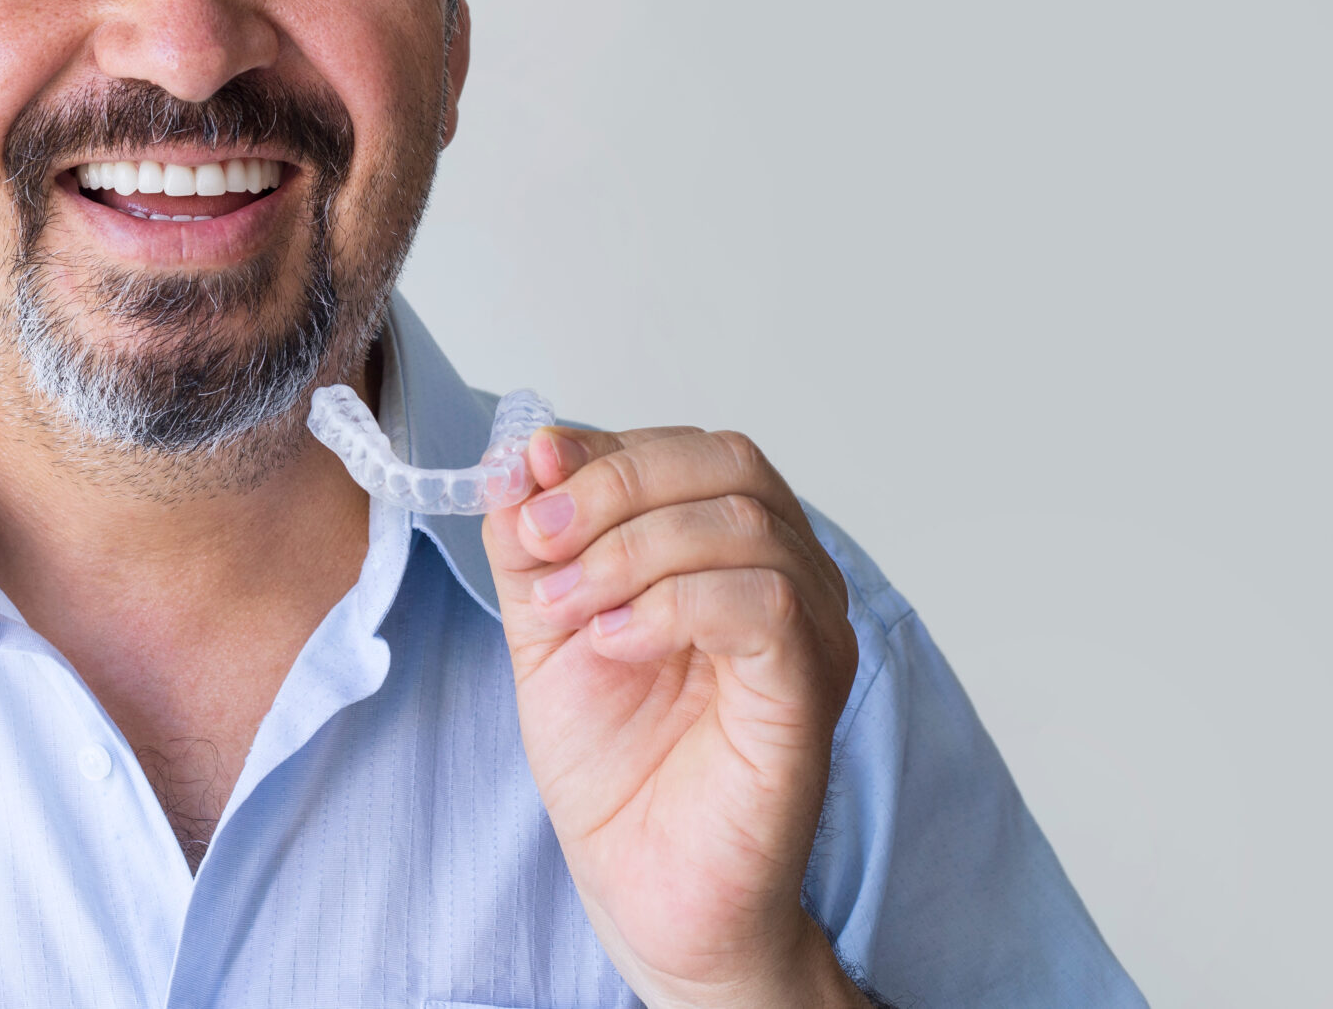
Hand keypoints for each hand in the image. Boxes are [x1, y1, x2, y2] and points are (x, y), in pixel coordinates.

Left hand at [483, 424, 863, 1008]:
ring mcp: (811, 631)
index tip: (525, 476)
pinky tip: (614, 644)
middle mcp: (788, 575)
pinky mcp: (808, 690)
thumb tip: (521, 453)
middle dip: (613, 486)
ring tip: (566, 610)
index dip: (601, 450)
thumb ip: (533, 538)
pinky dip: (672, 605)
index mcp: (727, 548)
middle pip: (725, 465)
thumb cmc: (614, 760)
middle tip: (539, 540)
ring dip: (629, 550)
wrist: (641, 882)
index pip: (685, 451)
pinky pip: (764, 603)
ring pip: (744, 523)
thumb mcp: (545, 622)